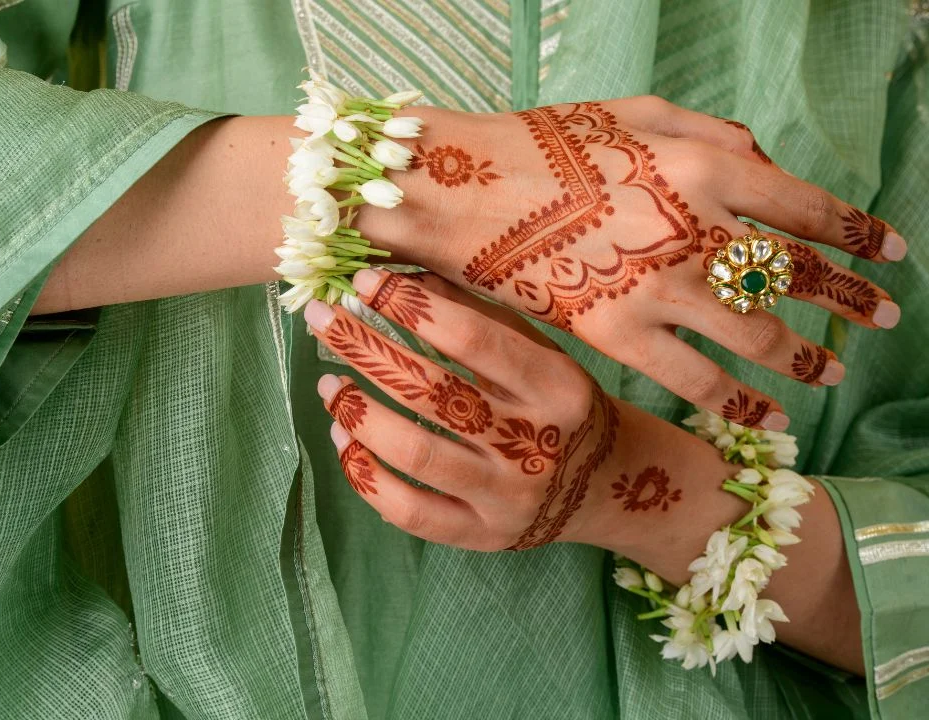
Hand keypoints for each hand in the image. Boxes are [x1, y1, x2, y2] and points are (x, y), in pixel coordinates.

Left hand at [304, 269, 740, 556]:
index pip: (474, 341)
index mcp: (557, 388)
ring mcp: (506, 498)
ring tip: (327, 383)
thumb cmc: (560, 402)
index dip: (411, 307)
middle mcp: (534, 445)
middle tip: (322, 320)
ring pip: (416, 453)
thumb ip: (475, 315)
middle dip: (366, 350)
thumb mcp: (539, 351)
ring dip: (359, 411)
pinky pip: (409, 511)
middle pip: (434, 393)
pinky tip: (344, 438)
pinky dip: (365, 474)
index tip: (363, 282)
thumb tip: (398, 275)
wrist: (605, 484)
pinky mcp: (481, 537)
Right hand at [360, 99, 905, 430]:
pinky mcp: (617, 334)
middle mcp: (697, 230)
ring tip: (836, 371)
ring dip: (808, 357)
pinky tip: (772, 415)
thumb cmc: (547, 142)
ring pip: (758, 336)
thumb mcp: (639, 112)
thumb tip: (767, 162)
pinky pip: (696, 379)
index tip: (892, 252)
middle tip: (887, 318)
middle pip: (797, 276)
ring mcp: (659, 288)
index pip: (809, 208)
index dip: (859, 233)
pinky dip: (741, 401)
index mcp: (709, 167)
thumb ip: (714, 135)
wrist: (462, 190)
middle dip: (851, 299)